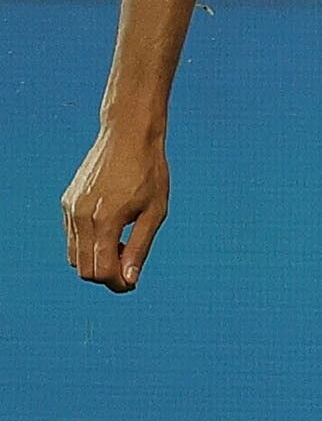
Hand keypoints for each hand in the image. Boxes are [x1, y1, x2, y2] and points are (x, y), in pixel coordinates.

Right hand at [64, 125, 167, 291]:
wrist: (128, 137)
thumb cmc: (149, 173)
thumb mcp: (155, 212)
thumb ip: (139, 247)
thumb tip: (130, 279)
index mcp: (105, 221)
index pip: (100, 271)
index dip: (117, 284)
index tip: (132, 283)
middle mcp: (80, 216)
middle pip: (83, 268)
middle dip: (106, 275)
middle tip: (130, 266)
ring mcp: (70, 208)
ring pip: (74, 255)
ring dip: (95, 260)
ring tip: (122, 246)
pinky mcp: (67, 202)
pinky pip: (72, 236)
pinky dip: (88, 245)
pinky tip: (111, 233)